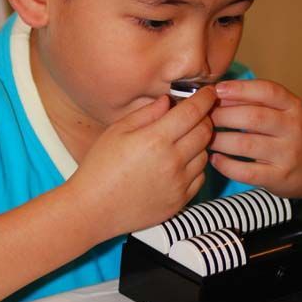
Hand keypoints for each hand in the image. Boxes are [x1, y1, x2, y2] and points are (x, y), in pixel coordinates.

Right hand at [66, 86, 215, 243]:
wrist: (93, 209)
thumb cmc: (100, 167)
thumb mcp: (117, 130)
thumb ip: (146, 113)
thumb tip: (168, 101)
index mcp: (155, 139)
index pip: (192, 112)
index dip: (204, 98)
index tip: (208, 92)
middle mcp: (172, 161)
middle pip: (205, 132)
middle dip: (205, 118)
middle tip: (196, 114)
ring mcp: (178, 183)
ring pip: (204, 154)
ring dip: (199, 143)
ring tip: (182, 140)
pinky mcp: (180, 201)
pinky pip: (200, 177)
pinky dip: (194, 166)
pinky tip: (178, 163)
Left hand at [209, 79, 301, 198]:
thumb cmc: (290, 132)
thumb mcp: (282, 111)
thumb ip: (255, 101)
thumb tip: (216, 93)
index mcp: (293, 106)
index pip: (267, 91)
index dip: (240, 89)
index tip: (217, 90)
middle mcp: (293, 128)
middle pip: (253, 117)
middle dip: (223, 115)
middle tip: (204, 116)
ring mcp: (288, 154)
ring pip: (246, 144)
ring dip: (219, 140)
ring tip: (205, 137)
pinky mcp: (279, 177)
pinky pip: (246, 172)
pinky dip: (226, 165)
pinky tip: (215, 158)